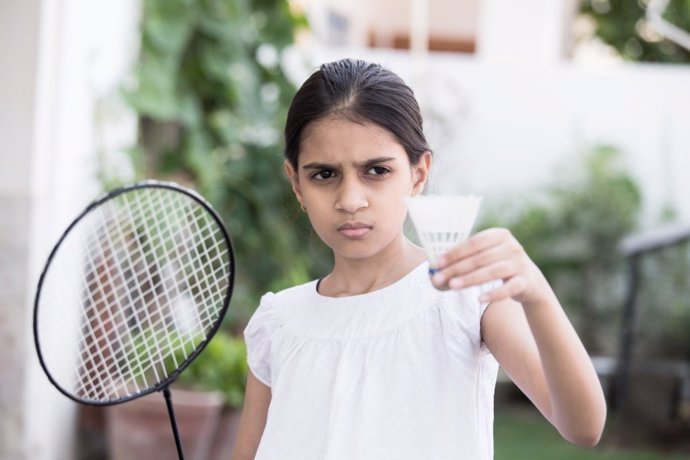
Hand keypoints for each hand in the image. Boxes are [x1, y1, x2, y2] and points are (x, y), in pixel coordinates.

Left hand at [431, 228, 550, 305]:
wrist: (531, 281)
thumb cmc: (500, 265)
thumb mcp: (488, 255)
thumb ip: (468, 256)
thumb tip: (437, 264)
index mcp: (500, 235)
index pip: (474, 242)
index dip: (455, 252)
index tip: (437, 263)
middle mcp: (512, 246)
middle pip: (480, 258)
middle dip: (457, 268)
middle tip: (438, 278)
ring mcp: (520, 264)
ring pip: (492, 272)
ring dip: (470, 279)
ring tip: (452, 286)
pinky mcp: (526, 281)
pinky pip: (508, 288)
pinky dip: (494, 294)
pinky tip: (479, 299)